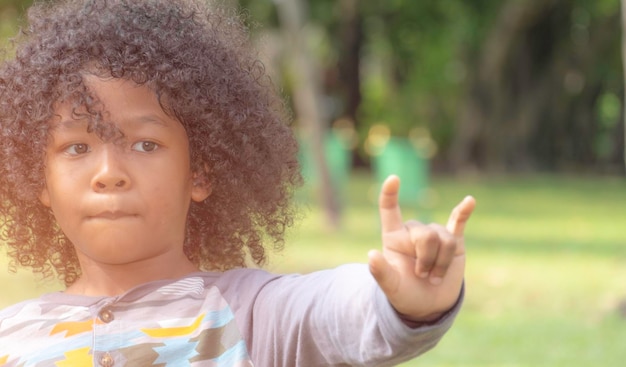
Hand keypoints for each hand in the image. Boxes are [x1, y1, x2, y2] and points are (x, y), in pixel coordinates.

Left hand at [368, 175, 475, 321]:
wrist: (429, 305)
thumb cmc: (405, 294)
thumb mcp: (390, 288)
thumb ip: (380, 273)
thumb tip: (372, 255)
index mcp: (394, 237)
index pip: (390, 210)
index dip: (390, 194)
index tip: (393, 178)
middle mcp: (414, 232)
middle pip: (426, 235)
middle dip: (427, 260)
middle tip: (422, 277)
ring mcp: (435, 235)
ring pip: (445, 240)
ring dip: (441, 264)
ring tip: (434, 278)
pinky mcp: (453, 241)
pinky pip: (458, 222)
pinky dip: (464, 211)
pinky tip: (470, 201)